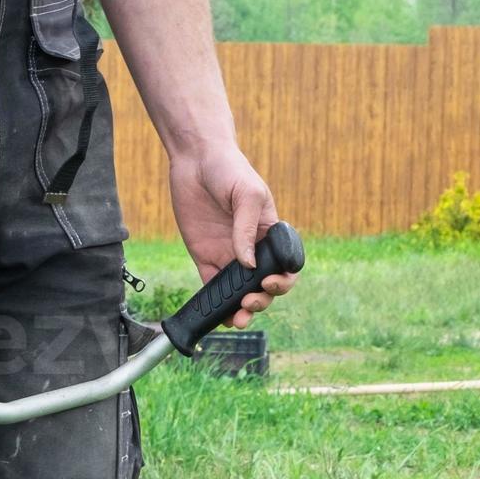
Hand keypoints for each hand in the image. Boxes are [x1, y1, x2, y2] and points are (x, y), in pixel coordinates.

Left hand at [168, 144, 296, 325]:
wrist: (195, 159)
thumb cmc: (229, 169)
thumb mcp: (247, 194)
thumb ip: (247, 229)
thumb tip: (247, 263)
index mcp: (270, 234)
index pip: (284, 266)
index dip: (282, 280)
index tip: (268, 282)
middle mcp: (252, 248)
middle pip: (263, 285)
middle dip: (262, 300)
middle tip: (250, 302)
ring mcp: (228, 254)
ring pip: (239, 291)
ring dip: (241, 309)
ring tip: (237, 319)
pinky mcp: (205, 256)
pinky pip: (212, 286)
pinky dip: (216, 303)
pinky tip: (218, 314)